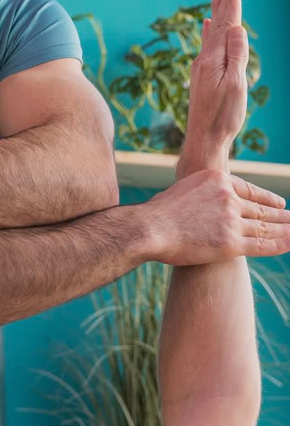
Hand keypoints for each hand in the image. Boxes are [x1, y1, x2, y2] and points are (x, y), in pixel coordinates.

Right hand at [146, 168, 289, 264]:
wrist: (148, 228)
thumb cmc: (157, 213)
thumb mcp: (182, 192)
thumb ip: (199, 197)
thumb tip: (199, 206)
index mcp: (218, 180)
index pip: (250, 191)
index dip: (268, 198)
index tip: (280, 204)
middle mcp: (229, 198)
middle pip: (261, 209)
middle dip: (281, 216)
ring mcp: (231, 220)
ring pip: (266, 227)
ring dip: (286, 230)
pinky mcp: (231, 243)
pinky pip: (263, 245)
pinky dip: (281, 244)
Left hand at [178, 0, 247, 175]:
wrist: (203, 140)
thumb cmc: (222, 116)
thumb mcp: (235, 85)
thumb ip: (236, 55)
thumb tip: (236, 27)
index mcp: (213, 59)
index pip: (225, 23)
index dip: (229, 2)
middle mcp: (204, 60)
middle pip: (216, 26)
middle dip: (221, 4)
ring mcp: (201, 69)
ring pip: (210, 36)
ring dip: (214, 16)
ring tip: (214, 1)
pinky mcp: (201, 78)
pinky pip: (206, 48)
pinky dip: (208, 35)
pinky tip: (206, 31)